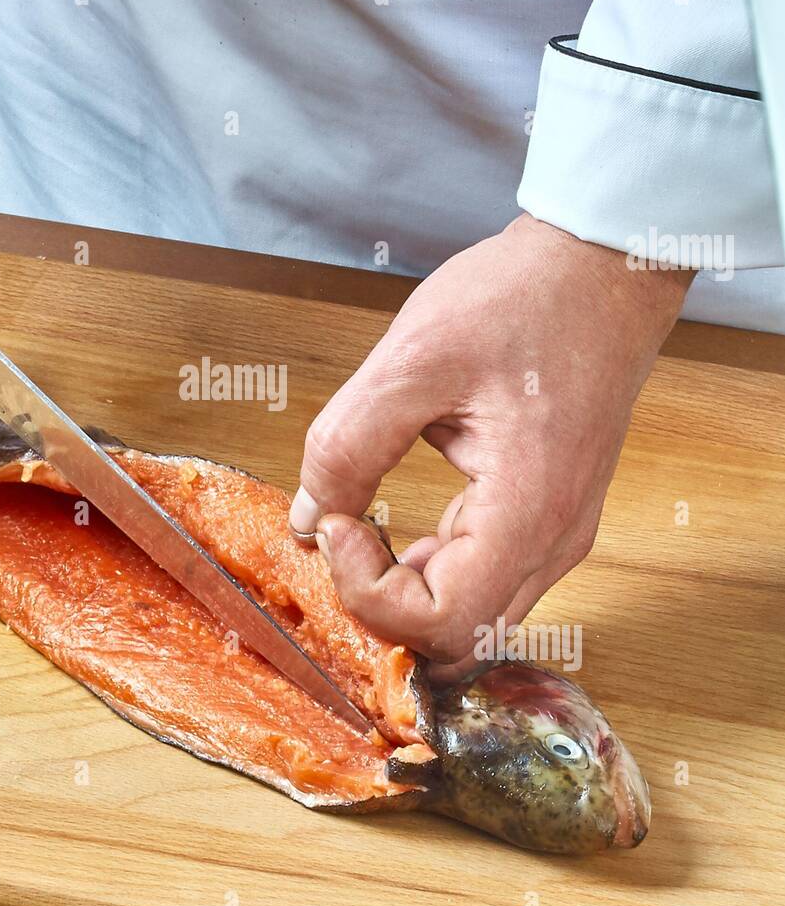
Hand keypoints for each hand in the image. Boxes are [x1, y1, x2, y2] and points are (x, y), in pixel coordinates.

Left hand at [289, 214, 692, 682]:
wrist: (598, 267)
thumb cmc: (522, 299)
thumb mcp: (413, 358)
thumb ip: (348, 444)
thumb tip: (307, 517)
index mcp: (531, 509)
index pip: (446, 625)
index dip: (372, 595)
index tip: (338, 523)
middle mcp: (554, 541)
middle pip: (458, 638)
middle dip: (381, 603)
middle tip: (338, 530)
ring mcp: (556, 534)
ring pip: (469, 617)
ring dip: (401, 589)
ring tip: (356, 521)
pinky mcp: (544, 518)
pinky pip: (479, 578)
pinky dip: (426, 568)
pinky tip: (389, 522)